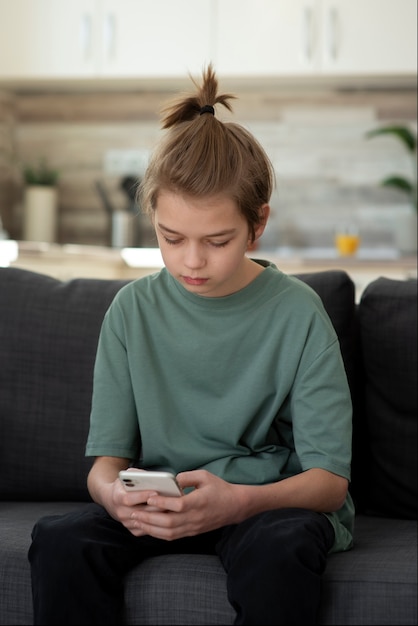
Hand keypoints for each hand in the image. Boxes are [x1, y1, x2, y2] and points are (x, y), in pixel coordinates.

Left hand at [128, 469, 245, 539]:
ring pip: (169, 532)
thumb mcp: (205, 476)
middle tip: (134, 512)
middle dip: (150, 518)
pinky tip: (148, 528)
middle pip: (169, 522)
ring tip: (136, 521)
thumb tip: (172, 480)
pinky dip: (158, 534)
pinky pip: (172, 536)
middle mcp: (195, 517)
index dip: (163, 503)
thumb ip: (187, 476)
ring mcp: (193, 527)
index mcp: (200, 502)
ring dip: (151, 528)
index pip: (179, 505)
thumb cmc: (220, 489)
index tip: (150, 497)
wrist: (235, 506)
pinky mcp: (192, 532)